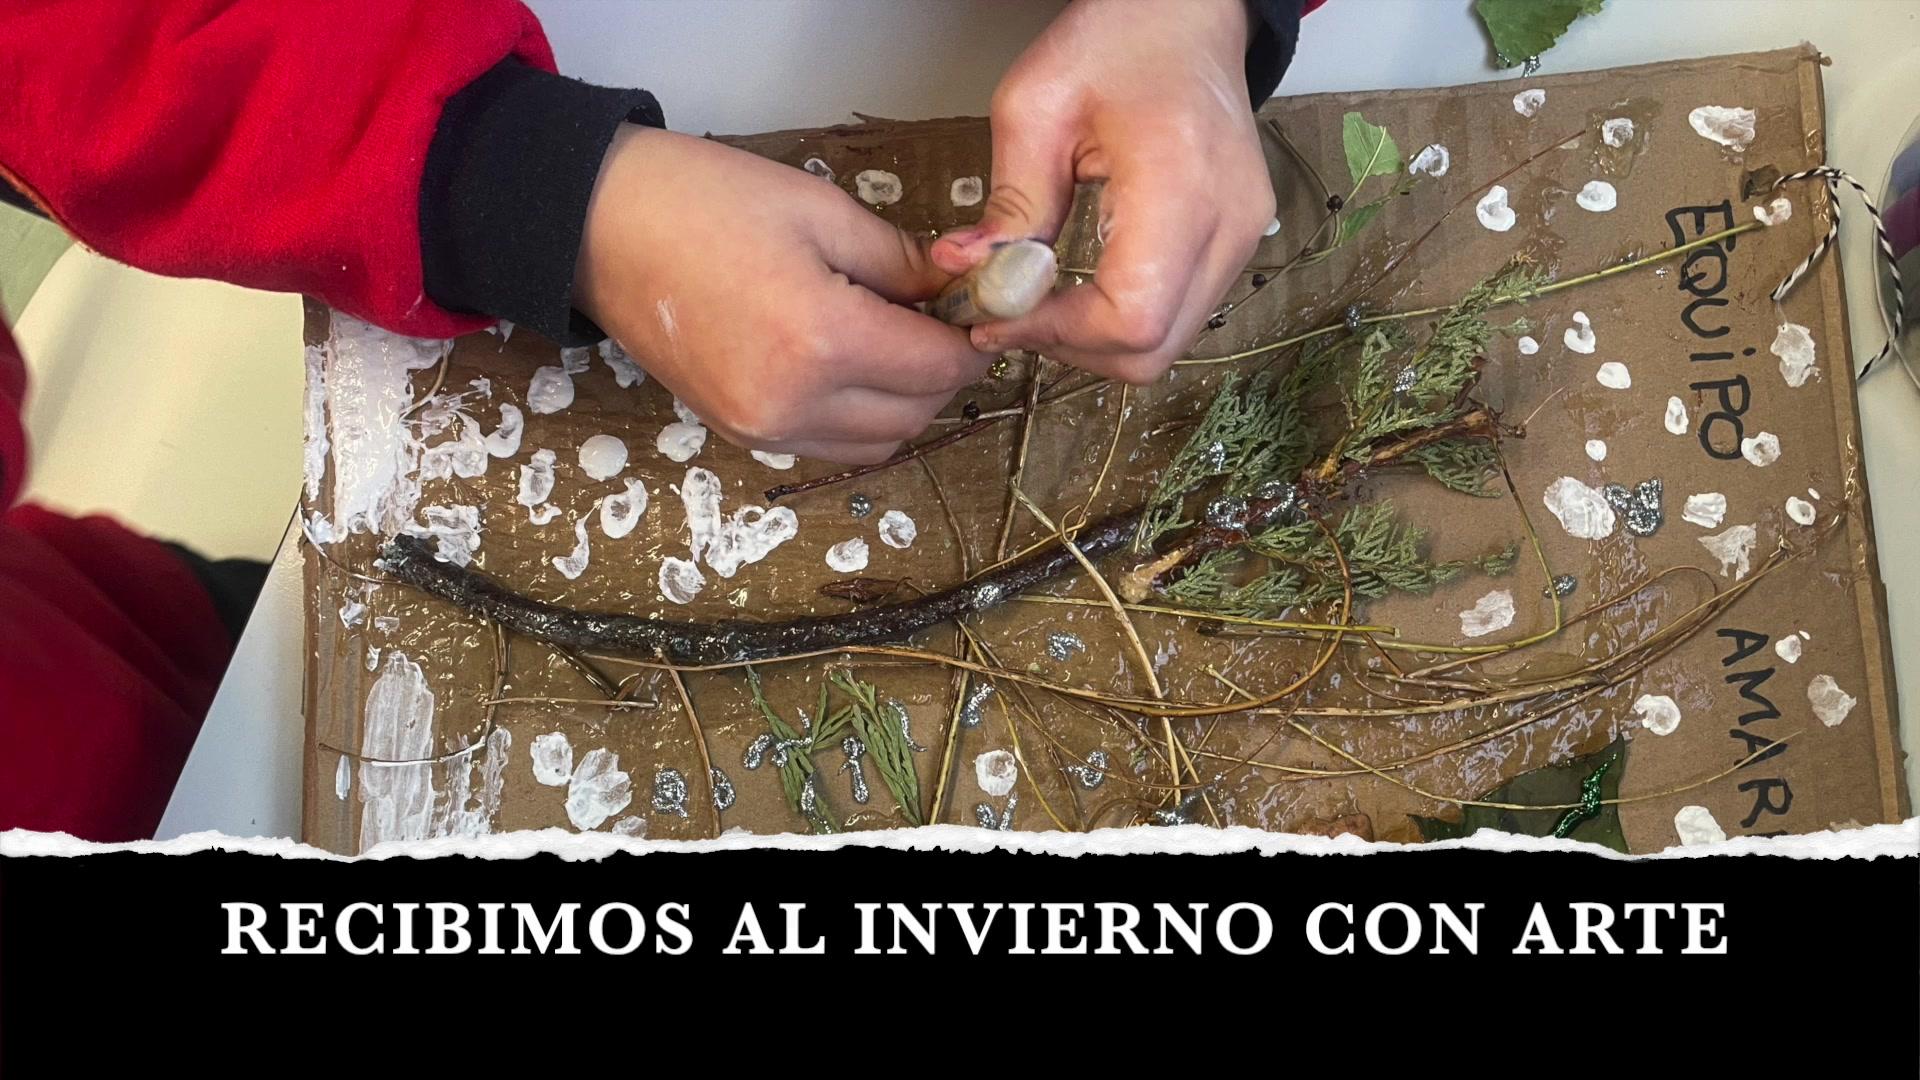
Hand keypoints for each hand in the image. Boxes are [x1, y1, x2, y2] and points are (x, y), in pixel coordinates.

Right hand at [574, 124, 992, 463]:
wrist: (596, 226)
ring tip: (891, 341)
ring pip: (877, 444)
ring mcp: (761, 427)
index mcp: (821, 341)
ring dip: (903, 402)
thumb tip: (962, 292)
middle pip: (916, 414)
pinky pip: (826, 446)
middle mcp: (793, 403)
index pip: (939, 367)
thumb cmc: (704, 200)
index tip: (977, 307)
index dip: (971, 338)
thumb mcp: (822, 212)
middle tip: (936, 316)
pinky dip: (856, 418)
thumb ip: (904, 263)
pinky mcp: (737, 433)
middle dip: (941, 370)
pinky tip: (849, 365)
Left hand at [930, 0, 1275, 383]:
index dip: (1057, 334)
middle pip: (1151, 349)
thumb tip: (966, 274)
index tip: (996, 318)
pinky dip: (1123, 321)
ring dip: (1094, 342)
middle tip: (1008, 318)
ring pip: (1166, 344)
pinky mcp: (1239, 242)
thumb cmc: (1120, 39)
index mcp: (1180, 182)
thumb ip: (1009, 202)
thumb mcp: (1037, 107)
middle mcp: (1227, 222)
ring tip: (1038, 303)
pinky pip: (1179, 315)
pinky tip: (1079, 291)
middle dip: (1070, 348)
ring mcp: (1242, 236)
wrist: (1189, 16)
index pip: (1130, 316)